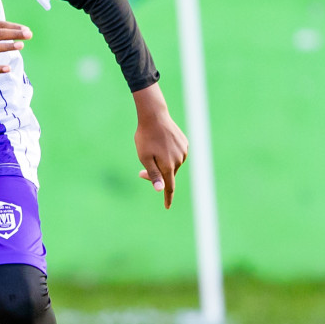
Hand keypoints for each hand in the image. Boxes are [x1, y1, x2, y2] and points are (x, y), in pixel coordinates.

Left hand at [132, 86, 188, 208]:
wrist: (154, 116)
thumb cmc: (145, 138)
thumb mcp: (145, 157)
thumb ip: (154, 174)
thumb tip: (161, 189)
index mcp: (168, 166)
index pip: (169, 187)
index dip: (167, 198)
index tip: (167, 207)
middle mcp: (179, 160)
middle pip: (168, 175)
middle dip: (156, 176)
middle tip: (140, 173)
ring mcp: (183, 151)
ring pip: (172, 165)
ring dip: (163, 164)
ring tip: (152, 151)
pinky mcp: (185, 144)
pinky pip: (176, 155)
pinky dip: (168, 155)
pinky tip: (161, 145)